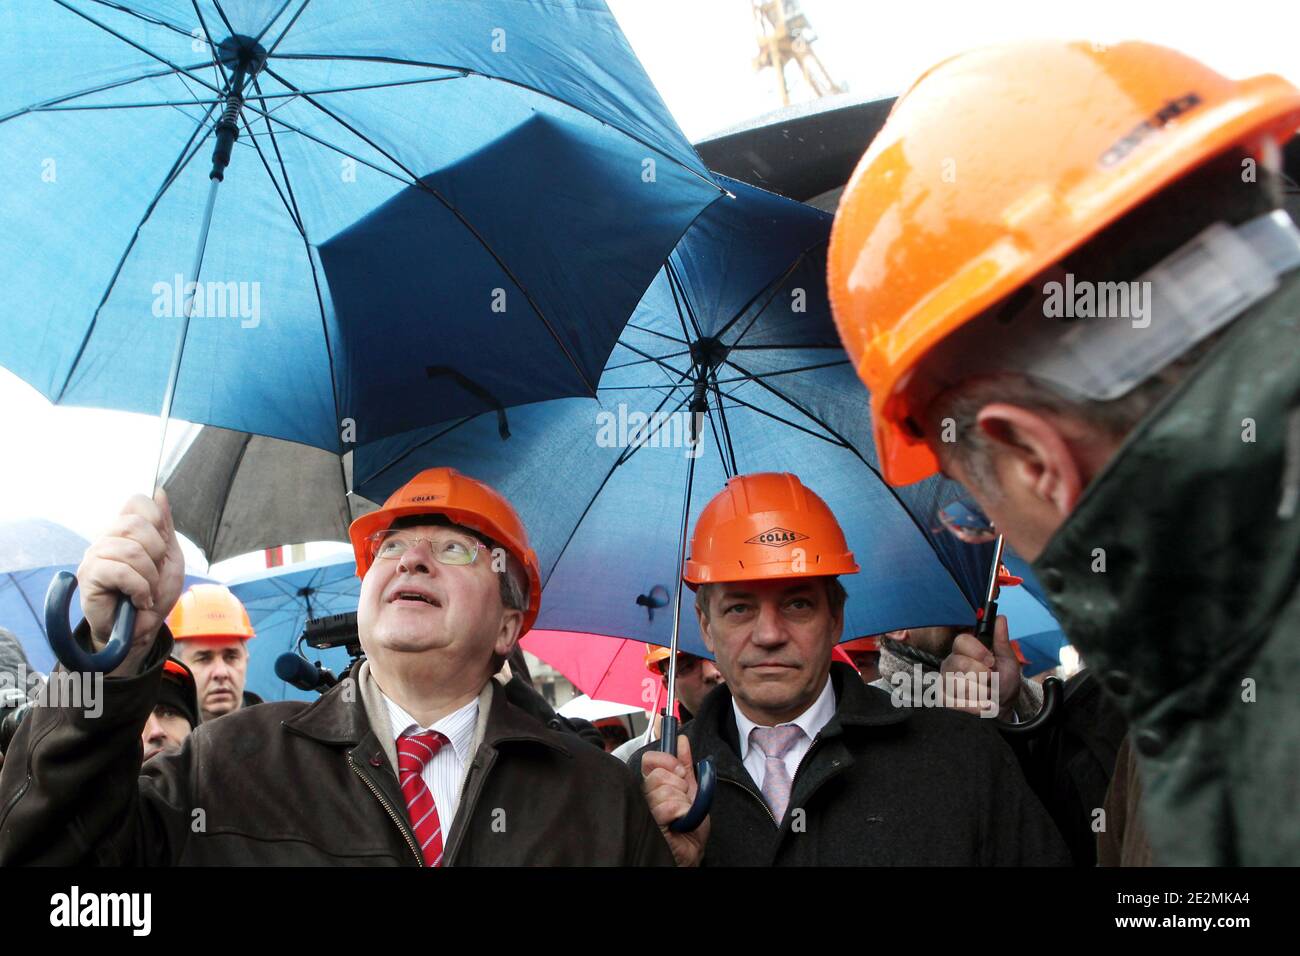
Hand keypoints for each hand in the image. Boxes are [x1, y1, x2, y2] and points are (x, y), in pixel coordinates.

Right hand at [76, 490, 184, 671]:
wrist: (140, 631)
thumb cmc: (152, 595)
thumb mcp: (168, 558)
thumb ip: (164, 526)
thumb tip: (159, 491)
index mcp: (125, 530)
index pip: (137, 501)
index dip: (155, 519)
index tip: (160, 546)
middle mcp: (106, 538)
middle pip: (136, 524)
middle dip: (156, 553)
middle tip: (153, 574)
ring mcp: (94, 556)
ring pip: (131, 551)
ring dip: (149, 577)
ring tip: (146, 591)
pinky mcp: (88, 576)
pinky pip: (121, 571)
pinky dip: (139, 589)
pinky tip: (138, 599)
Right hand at [641, 735, 708, 865]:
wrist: (692, 852)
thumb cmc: (690, 827)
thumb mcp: (693, 789)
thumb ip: (686, 765)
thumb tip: (682, 742)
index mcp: (653, 785)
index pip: (650, 759)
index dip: (666, 759)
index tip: (680, 769)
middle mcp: (645, 796)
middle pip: (657, 774)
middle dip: (679, 785)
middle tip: (683, 798)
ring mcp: (645, 810)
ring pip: (663, 790)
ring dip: (682, 802)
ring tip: (682, 814)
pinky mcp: (649, 824)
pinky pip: (667, 806)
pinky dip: (681, 812)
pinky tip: (681, 821)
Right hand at [940, 615, 1020, 719]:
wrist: (1002, 709)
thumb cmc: (1004, 683)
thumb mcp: (1008, 661)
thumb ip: (1002, 641)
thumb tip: (1001, 617)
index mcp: (965, 650)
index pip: (961, 641)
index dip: (976, 651)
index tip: (991, 661)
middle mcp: (951, 663)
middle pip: (957, 662)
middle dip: (979, 674)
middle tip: (990, 680)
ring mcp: (945, 681)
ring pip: (957, 683)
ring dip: (979, 692)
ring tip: (987, 694)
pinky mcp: (944, 699)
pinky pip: (955, 701)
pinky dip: (974, 705)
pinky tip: (982, 705)